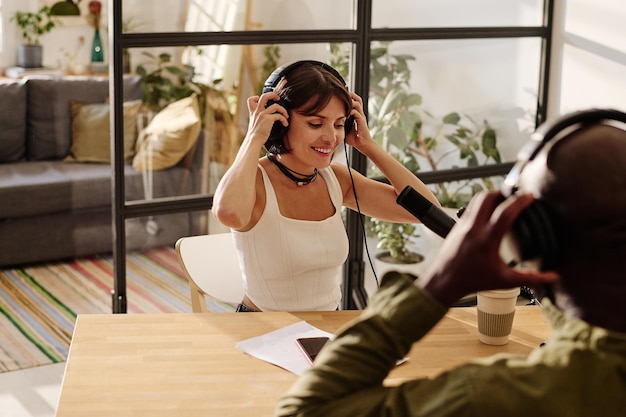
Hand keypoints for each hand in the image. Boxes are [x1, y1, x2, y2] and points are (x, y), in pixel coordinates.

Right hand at [245, 93, 288, 144]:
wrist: (254, 140)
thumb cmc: (256, 134)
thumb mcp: (254, 122)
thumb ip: (258, 117)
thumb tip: (266, 116)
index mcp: (253, 112)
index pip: (252, 99)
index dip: (258, 97)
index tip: (264, 102)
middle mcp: (257, 111)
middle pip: (264, 96)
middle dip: (273, 95)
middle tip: (278, 99)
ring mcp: (262, 114)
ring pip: (275, 106)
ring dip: (283, 110)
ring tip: (286, 115)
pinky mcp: (268, 119)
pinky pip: (279, 116)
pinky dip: (284, 119)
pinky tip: (285, 124)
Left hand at [344, 93, 374, 148]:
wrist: (363, 145)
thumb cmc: (354, 139)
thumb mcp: (344, 130)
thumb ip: (340, 124)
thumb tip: (330, 122)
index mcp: (356, 115)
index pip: (354, 101)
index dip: (348, 97)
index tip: (340, 95)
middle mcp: (360, 114)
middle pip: (358, 99)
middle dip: (351, 94)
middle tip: (342, 93)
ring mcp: (361, 117)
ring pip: (358, 103)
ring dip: (350, 101)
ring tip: (343, 102)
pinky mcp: (362, 121)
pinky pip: (357, 113)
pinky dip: (351, 111)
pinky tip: (345, 114)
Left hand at [418, 191, 559, 306]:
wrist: (444, 281)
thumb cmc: (472, 281)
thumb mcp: (505, 281)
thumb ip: (530, 279)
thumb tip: (552, 277)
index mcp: (486, 240)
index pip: (505, 212)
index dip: (519, 201)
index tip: (529, 196)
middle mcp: (473, 229)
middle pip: (487, 197)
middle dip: (503, 192)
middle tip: (516, 194)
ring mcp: (463, 225)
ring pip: (477, 200)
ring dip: (492, 195)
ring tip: (504, 199)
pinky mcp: (456, 226)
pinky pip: (470, 207)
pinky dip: (481, 204)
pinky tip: (489, 210)